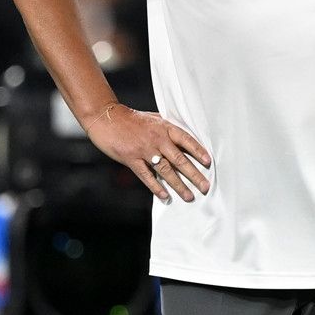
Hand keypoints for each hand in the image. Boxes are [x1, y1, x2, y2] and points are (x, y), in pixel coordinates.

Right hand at [86, 104, 210, 203]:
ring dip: (179, 185)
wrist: (107, 118)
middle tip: (205, 187)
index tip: (208, 163)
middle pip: (179, 159)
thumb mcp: (154, 119)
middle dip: (194, 175)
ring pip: (166, 170)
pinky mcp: (131, 159)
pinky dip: (156, 187)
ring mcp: (144, 150)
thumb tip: (185, 142)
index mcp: (165, 127)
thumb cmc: (132, 119)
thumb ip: (168, 130)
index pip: (186, 140)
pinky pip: (146, 176)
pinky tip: (165, 196)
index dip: (198, 152)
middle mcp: (157, 139)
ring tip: (189, 196)